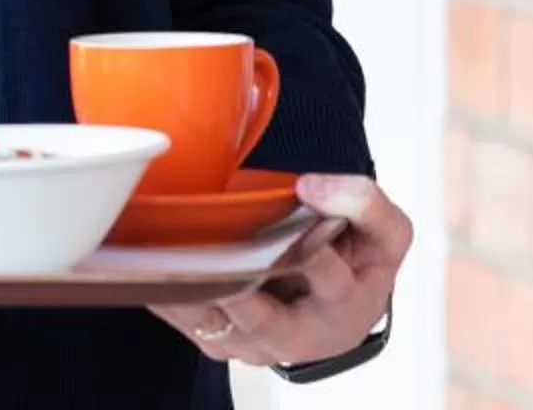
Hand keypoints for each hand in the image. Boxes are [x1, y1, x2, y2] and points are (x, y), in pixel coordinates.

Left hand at [152, 174, 410, 369]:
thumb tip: (312, 187)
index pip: (332, 278)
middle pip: (263, 319)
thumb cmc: (358, 264)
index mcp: (346, 305)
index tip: (292, 214)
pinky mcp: (224, 345)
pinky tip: (147, 271)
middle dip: (235, 289)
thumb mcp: (386, 231)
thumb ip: (364, 202)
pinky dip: (168, 300)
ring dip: (189, 294)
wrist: (339, 306)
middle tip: (208, 258)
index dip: (313, 252)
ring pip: (218, 326)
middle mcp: (300, 335)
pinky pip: (192, 327)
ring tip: (163, 261)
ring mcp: (258, 345)